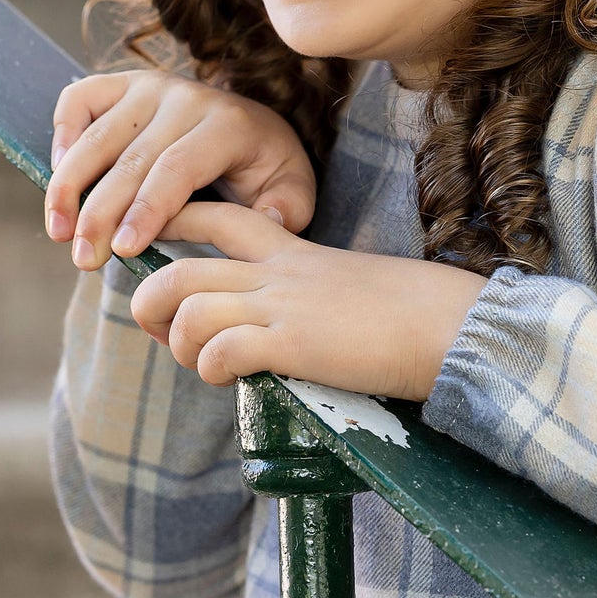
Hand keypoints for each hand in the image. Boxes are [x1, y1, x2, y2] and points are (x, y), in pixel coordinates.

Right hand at [44, 69, 315, 268]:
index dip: (147, 209)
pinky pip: (78, 102)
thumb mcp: (292, 190)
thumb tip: (264, 222)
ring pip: (97, 137)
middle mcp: (185, 98)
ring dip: (69, 187)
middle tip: (84, 259)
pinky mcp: (120, 83)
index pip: (178, 167)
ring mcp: (149, 87)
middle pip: (130, 159)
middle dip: (100, 213)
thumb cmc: (264, 169)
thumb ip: (285, 210)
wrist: (250, 124)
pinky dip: (61, 136)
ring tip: (60, 234)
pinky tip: (58, 180)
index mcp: (228, 125)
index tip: (123, 250)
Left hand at [130, 200, 487, 399]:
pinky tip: (229, 379)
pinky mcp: (295, 342)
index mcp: (293, 252)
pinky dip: (211, 368)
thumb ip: (308, 296)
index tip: (147, 241)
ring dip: (180, 344)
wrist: (449, 323)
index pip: (219, 219)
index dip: (174, 224)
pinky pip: (222, 349)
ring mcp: (285, 305)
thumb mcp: (348, 286)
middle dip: (149, 302)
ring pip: (189, 308)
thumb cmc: (413, 312)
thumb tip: (285, 330)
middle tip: (161, 333)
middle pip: (180, 270)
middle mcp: (279, 273)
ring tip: (203, 365)